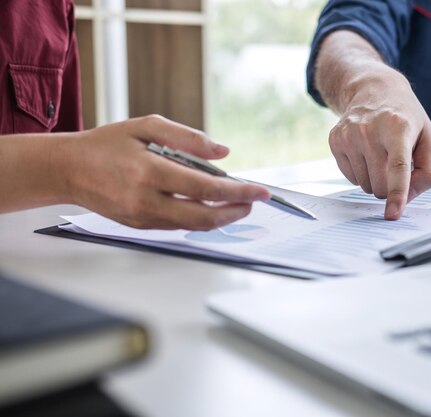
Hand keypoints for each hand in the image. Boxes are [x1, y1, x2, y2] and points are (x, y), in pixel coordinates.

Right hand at [61, 115, 269, 229]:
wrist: (69, 169)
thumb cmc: (107, 145)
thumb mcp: (147, 126)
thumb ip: (188, 138)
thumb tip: (223, 153)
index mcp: (150, 172)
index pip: (206, 189)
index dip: (238, 192)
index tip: (260, 192)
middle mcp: (147, 201)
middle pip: (204, 217)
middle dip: (236, 211)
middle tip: (253, 202)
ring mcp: (143, 218)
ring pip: (193, 227)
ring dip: (221, 218)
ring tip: (238, 205)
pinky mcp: (140, 226)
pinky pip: (178, 227)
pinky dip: (200, 220)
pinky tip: (211, 208)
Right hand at [328, 70, 430, 219]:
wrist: (374, 90)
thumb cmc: (406, 118)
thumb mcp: (428, 139)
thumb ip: (427, 171)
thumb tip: (408, 197)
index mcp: (398, 127)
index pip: (397, 166)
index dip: (397, 193)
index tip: (393, 214)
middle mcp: (370, 130)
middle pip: (380, 185)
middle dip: (390, 187)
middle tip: (395, 167)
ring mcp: (349, 134)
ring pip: (365, 185)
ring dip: (375, 180)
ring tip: (380, 155)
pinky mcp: (335, 140)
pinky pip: (351, 179)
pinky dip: (362, 173)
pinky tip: (366, 153)